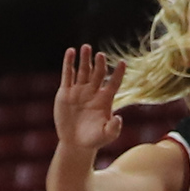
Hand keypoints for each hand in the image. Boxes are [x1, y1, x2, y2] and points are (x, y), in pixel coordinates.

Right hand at [52, 46, 126, 160]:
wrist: (75, 143)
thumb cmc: (94, 139)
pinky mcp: (66, 92)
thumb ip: (113, 128)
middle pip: (98, 73)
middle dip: (99, 64)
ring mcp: (79, 90)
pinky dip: (68, 63)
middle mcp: (93, 91)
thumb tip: (119, 118)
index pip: (114, 82)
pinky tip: (70, 52)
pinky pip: (67, 75)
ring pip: (83, 70)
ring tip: (86, 47)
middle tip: (100, 55)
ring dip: (84, 59)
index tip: (123, 63)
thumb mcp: (105, 135)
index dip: (119, 73)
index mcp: (105, 100)